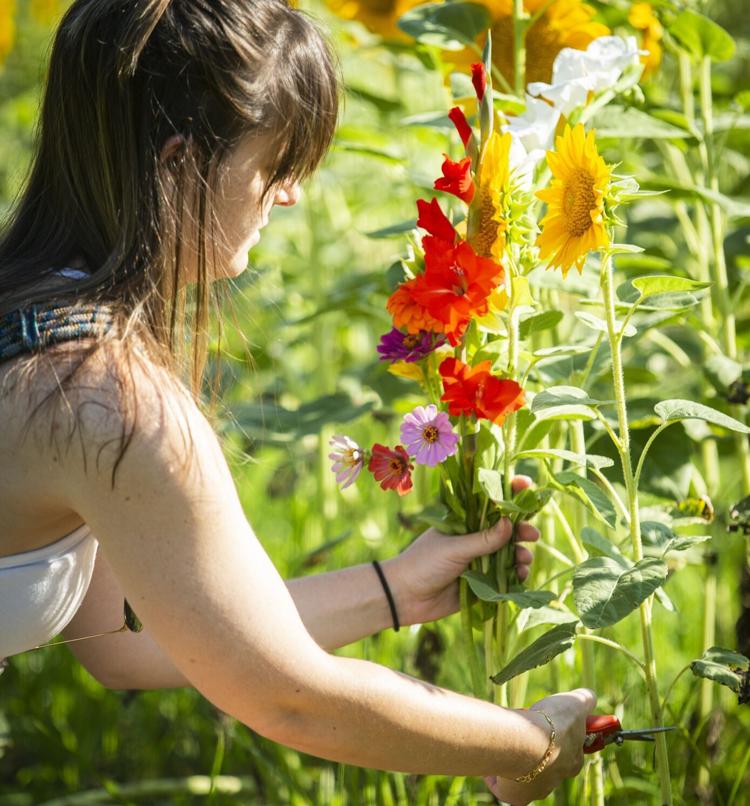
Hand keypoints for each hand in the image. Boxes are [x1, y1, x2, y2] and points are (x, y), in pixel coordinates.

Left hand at [383, 476, 538, 625]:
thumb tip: (511, 523)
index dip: (509, 492)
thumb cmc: (424, 562)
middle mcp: (475, 538)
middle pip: (507, 529)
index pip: (490, 502)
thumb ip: (483, 539)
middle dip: (522, 530)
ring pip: (510, 554)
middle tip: (533, 534)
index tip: (527, 486)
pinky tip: (520, 576)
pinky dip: (516, 576)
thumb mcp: (454, 548)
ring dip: (521, 554)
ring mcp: (480, 561)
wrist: (405, 597)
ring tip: (523, 560)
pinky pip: (506, 578)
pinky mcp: (483, 584)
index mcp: (465, 521)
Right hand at [484, 688, 596, 804]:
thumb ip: (584, 700)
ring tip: (506, 741)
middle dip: (539, 753)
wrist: (523, 743)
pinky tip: (493, 759)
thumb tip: (590, 696)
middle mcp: (556, 779)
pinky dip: (496, 776)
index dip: (562, 738)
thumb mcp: (573, 703)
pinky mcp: (515, 795)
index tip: (550, 725)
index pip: (571, 753)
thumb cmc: (551, 724)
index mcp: (572, 761)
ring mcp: (536, 789)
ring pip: (525, 777)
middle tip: (525, 733)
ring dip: (517, 762)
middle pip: (549, 768)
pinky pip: (503, 787)